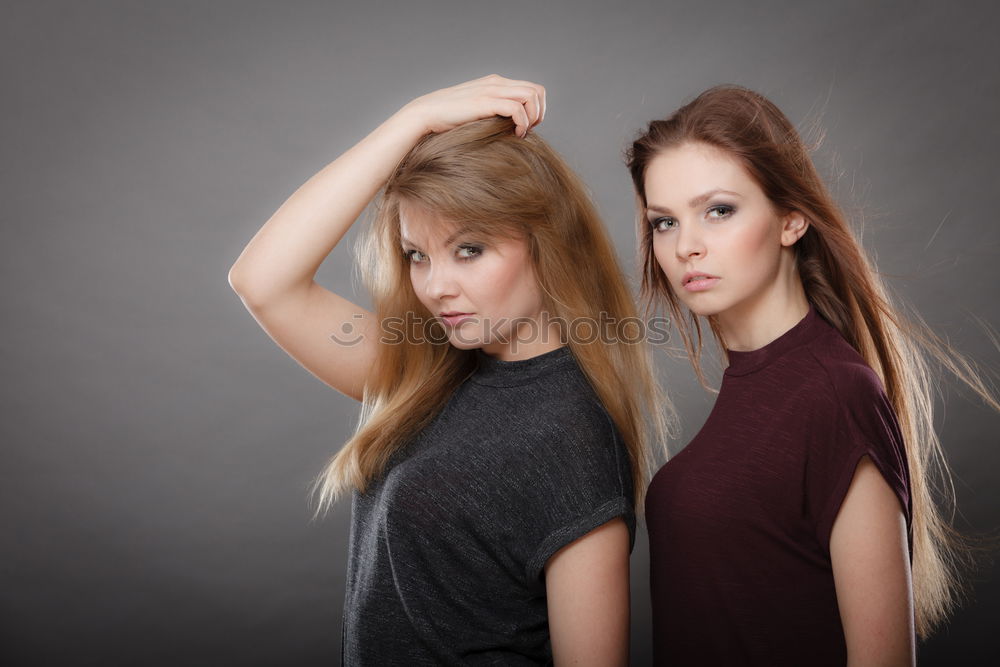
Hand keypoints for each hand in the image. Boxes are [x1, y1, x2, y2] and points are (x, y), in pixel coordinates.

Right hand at [399, 74, 545, 137]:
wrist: (426, 114)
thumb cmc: (448, 119)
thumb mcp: (476, 112)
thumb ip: (492, 113)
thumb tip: (509, 129)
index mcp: (496, 83)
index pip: (532, 89)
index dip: (537, 109)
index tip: (528, 127)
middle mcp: (496, 83)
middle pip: (537, 91)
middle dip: (539, 113)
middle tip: (528, 131)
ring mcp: (491, 90)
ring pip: (531, 96)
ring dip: (533, 117)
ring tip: (522, 132)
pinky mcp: (485, 102)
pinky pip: (516, 108)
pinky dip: (522, 122)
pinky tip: (515, 134)